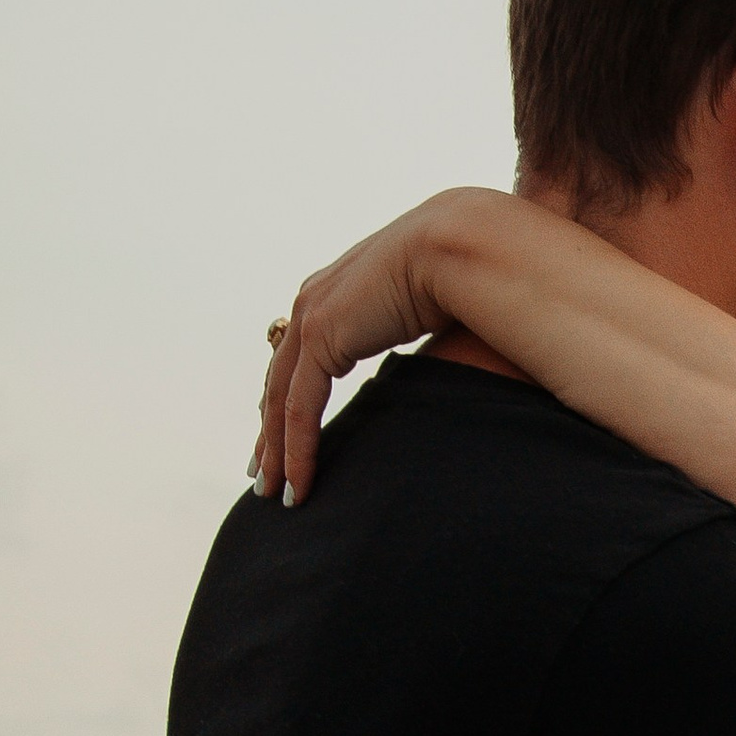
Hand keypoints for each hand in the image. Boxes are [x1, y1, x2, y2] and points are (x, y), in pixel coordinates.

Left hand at [253, 191, 504, 502]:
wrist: (463, 242)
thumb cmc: (469, 271)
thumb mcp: (434, 308)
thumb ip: (423, 331)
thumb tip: (451, 355)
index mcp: (339, 293)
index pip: (301, 357)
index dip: (290, 400)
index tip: (287, 439)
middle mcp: (314, 301)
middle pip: (279, 379)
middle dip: (270, 431)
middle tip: (265, 474)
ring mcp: (313, 317)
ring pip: (281, 399)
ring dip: (277, 450)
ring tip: (277, 493)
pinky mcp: (323, 337)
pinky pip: (299, 406)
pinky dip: (297, 449)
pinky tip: (299, 485)